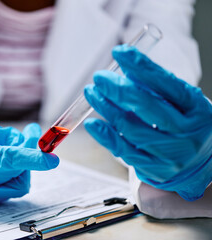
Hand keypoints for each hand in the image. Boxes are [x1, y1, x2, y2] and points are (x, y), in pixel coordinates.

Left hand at [84, 45, 211, 200]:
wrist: (203, 165)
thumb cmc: (187, 125)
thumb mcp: (182, 103)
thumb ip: (156, 88)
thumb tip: (124, 70)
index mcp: (197, 108)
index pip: (166, 83)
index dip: (141, 66)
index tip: (119, 52)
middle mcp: (187, 133)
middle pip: (146, 106)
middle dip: (118, 88)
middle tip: (100, 77)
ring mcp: (171, 154)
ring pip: (131, 129)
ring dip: (106, 108)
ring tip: (92, 93)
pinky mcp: (154, 169)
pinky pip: (124, 151)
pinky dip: (105, 135)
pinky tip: (93, 123)